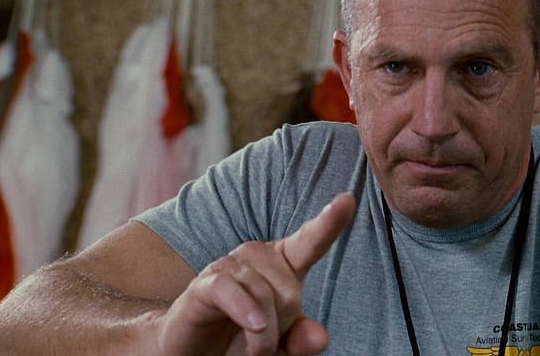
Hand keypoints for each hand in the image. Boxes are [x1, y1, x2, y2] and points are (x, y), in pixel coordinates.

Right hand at [153, 193, 356, 355]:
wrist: (192, 352)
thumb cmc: (238, 341)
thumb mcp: (278, 346)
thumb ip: (300, 341)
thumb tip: (319, 336)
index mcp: (282, 265)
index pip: (310, 241)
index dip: (329, 221)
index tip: (348, 199)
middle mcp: (257, 258)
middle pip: (290, 291)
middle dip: (281, 326)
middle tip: (262, 341)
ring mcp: (229, 267)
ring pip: (263, 296)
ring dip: (261, 336)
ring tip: (249, 347)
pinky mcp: (204, 285)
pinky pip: (230, 289)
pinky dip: (244, 310)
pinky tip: (254, 325)